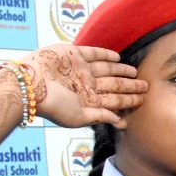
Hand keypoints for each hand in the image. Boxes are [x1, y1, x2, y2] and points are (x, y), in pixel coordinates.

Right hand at [28, 45, 145, 127]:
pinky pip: (93, 53)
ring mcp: (80, 69)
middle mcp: (86, 84)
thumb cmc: (52, 105)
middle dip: (131, 86)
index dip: (129, 100)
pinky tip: (117, 58)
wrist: (29, 84)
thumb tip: (120, 121)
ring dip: (122, 71)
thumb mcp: (78, 117)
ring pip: (108, 69)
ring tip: (136, 73)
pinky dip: (106, 55)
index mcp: (88, 100)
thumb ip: (100, 117)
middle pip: (114, 85)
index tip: (143, 101)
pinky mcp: (72, 54)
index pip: (114, 100)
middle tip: (146, 86)